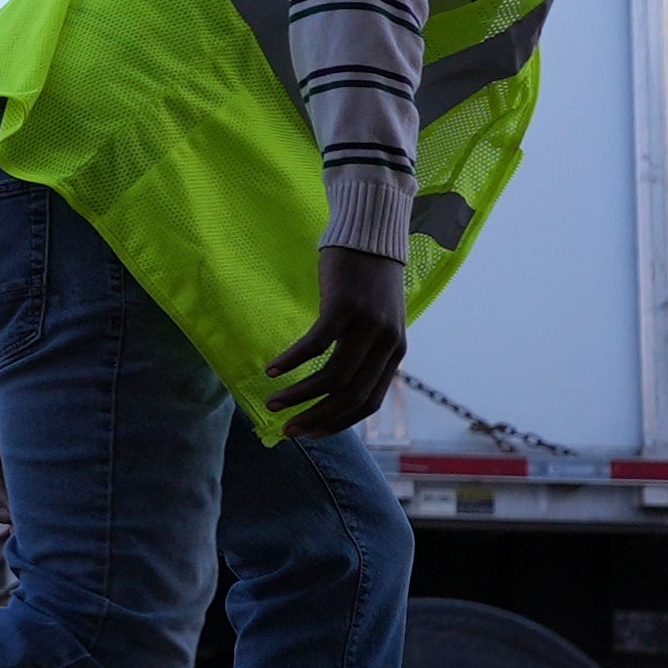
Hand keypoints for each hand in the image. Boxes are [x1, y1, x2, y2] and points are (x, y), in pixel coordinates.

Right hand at [265, 246, 408, 438]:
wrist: (371, 233)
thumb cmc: (367, 279)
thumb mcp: (375, 321)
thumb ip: (365, 351)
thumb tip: (337, 387)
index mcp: (395, 352)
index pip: (369, 403)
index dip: (339, 424)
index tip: (311, 434)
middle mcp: (386, 342)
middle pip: (349, 395)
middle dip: (315, 417)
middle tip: (286, 429)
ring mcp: (368, 323)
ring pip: (333, 376)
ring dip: (300, 394)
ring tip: (272, 402)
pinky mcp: (346, 304)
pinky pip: (317, 343)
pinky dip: (293, 360)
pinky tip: (272, 369)